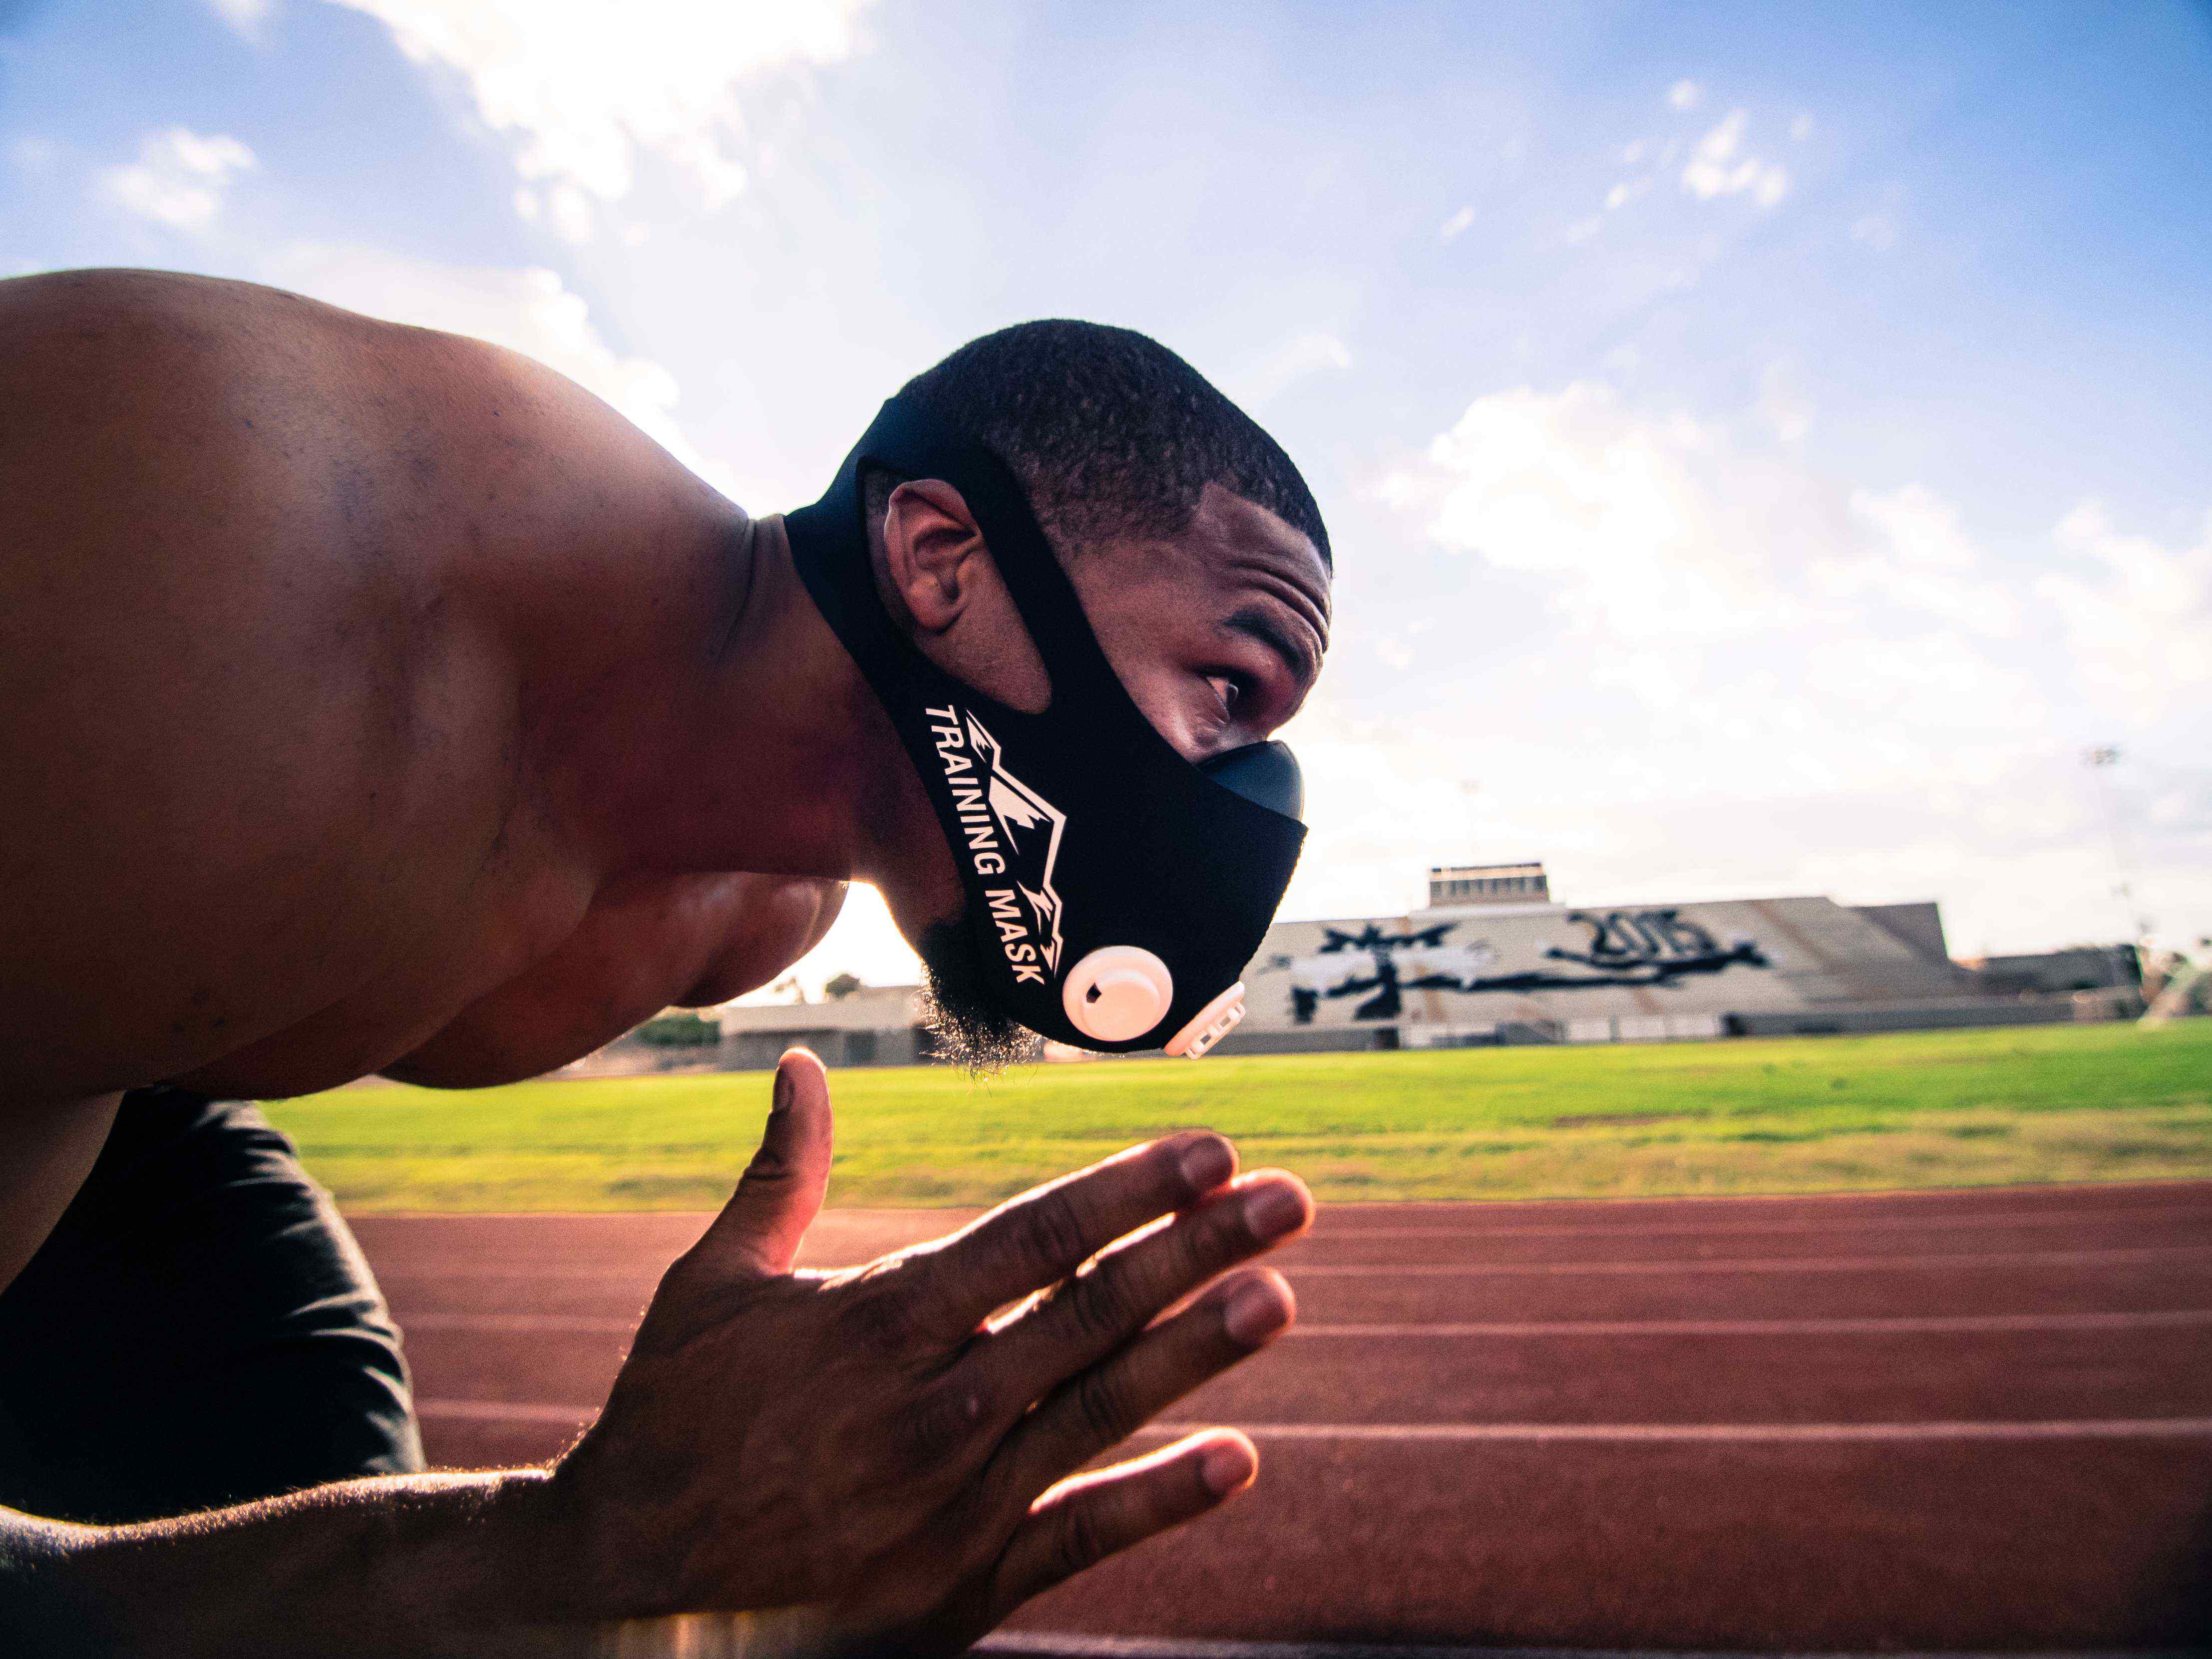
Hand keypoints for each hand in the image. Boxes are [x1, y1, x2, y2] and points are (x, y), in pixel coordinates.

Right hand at [538, 1047, 1310, 1654]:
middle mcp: (931, 1406)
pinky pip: (1079, 1538)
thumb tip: (802, 1066)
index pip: (1033, 1238)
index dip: (1129, 1192)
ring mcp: (953, 1503)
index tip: (1209, 1150)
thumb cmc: (670, 1427)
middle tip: (1291, 1202)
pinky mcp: (963, 1589)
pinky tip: (1237, 1461)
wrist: (624, 1596)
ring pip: (1102, 1412)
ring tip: (1282, 1297)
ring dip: (1200, 1351)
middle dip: (1199, 1250)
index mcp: (878, 1322)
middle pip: (1091, 1312)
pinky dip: (1160, 1501)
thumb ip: (778, 1177)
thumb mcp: (710, 1290)